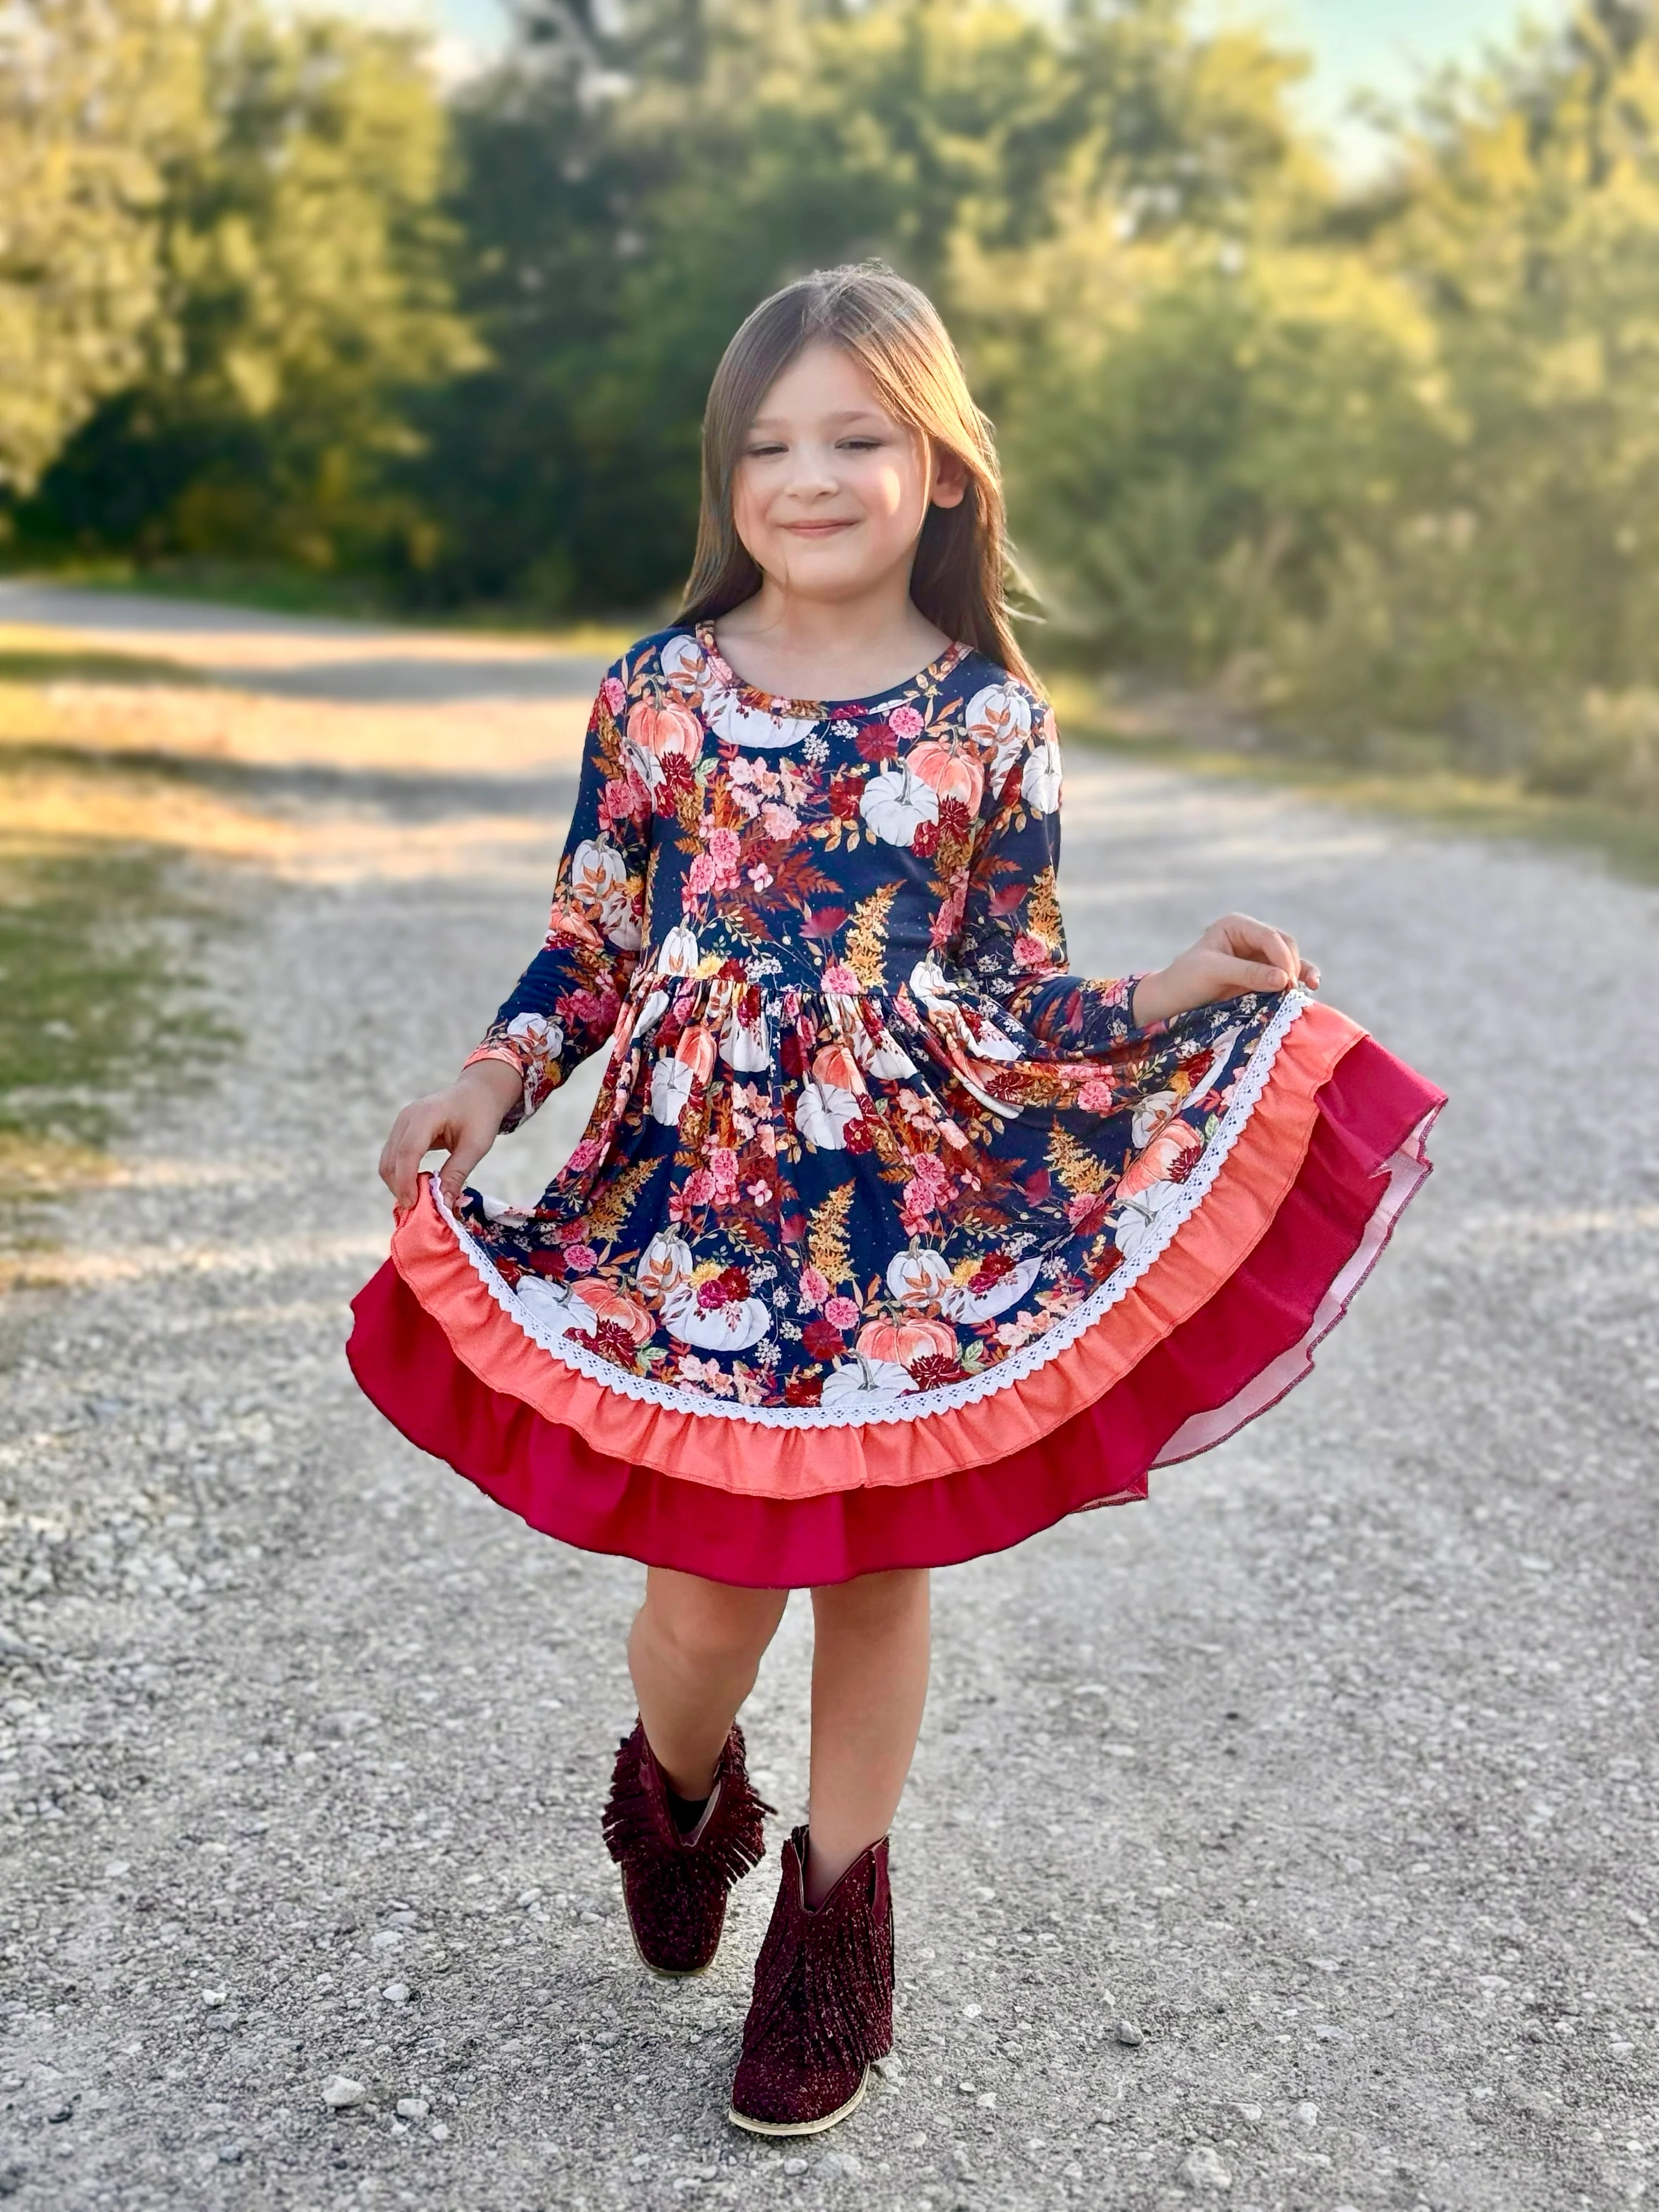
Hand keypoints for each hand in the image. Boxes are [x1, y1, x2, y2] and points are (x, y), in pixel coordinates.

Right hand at [378, 1059, 523, 1213]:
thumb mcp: (476, 1146)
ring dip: (399, 1184)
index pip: (407, 1152)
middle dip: (401, 1188)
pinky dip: (401, 1176)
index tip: (414, 1205)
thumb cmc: (481, 1116)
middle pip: (392, 1161)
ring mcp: (401, 1124)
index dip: (407, 1182)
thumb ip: (457, 1174)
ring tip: (421, 1201)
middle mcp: (406, 1118)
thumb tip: (444, 1206)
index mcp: (425, 1116)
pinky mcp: (401, 1131)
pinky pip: (393, 1158)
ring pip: (388, 1162)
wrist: (478, 1092)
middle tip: (420, 1211)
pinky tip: (418, 1187)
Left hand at [1131, 913, 1319, 1027]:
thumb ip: (1248, 973)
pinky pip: (1286, 973)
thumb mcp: (1213, 973)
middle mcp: (1251, 936)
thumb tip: (1283, 980)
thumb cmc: (1186, 980)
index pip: (1269, 937)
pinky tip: (1311, 987)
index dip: (1282, 959)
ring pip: (1290, 959)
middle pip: (1284, 946)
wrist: (1174, 1000)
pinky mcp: (1262, 973)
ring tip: (1308, 988)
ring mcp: (1258, 955)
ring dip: (1300, 972)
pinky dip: (1298, 979)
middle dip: (1291, 966)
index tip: (1286, 983)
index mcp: (1237, 925)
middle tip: (1289, 991)